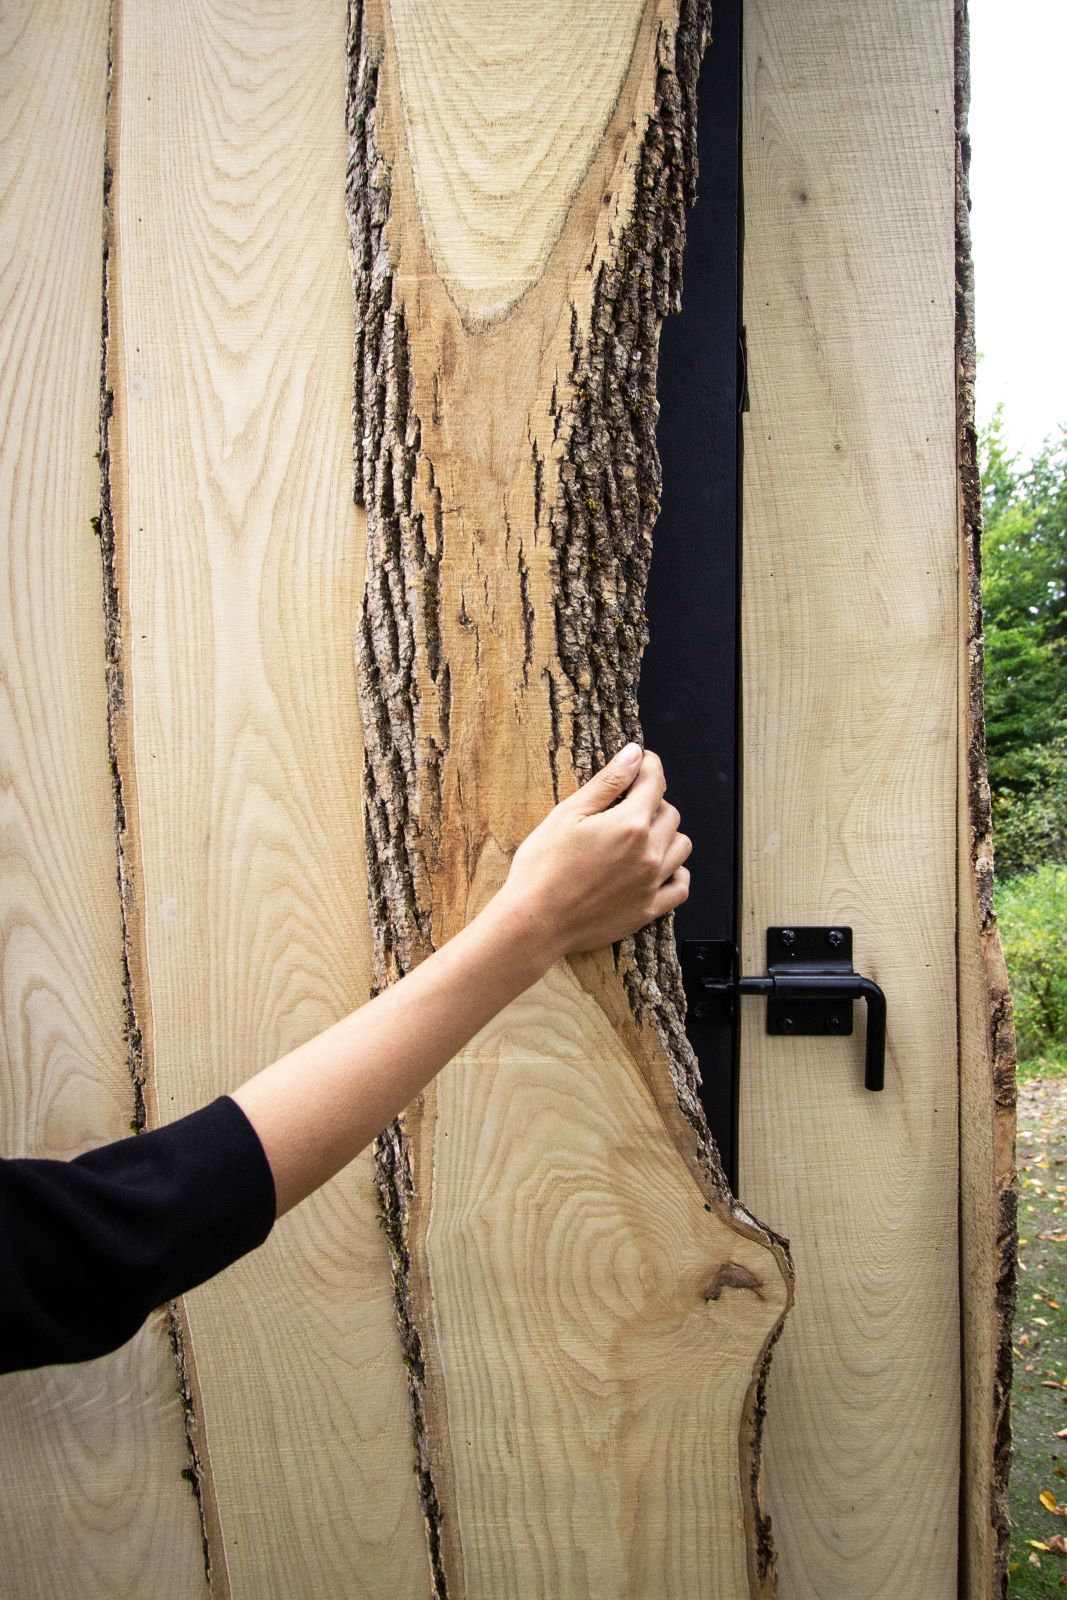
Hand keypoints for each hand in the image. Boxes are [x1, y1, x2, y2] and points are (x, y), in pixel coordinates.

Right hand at [498, 744, 691, 961]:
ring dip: (667, 834)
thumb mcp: (569, 814)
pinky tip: (655, 868)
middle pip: (670, 813)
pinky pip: (681, 886)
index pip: (654, 782)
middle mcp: (650, 852)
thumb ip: (608, 782)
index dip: (648, 766)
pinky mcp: (649, 910)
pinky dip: (675, 872)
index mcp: (630, 824)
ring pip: (681, 846)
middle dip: (653, 801)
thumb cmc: (543, 866)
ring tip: (640, 836)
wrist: (535, 921)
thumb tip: (634, 754)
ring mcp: (652, 883)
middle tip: (627, 804)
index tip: (640, 762)